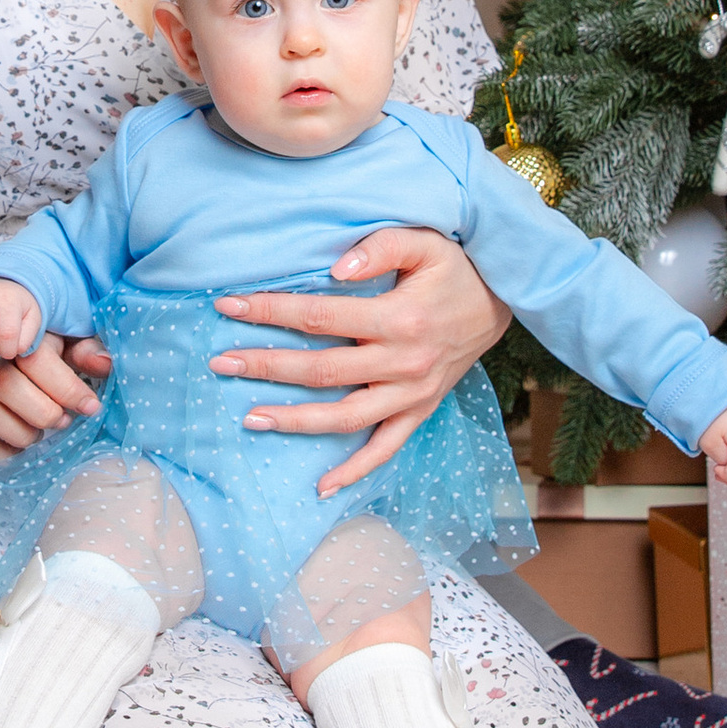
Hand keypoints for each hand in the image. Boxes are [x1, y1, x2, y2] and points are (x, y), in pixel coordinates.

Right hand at [0, 331, 109, 463]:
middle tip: (64, 421)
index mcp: (21, 343)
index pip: (35, 359)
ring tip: (40, 434)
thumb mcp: (64, 348)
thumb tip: (106, 363)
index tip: (90, 407)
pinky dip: (4, 452)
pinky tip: (21, 446)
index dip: (66, 387)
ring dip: (21, 432)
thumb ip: (85, 353)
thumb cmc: (36, 363)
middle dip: (43, 411)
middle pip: (4, 383)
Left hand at [213, 227, 507, 495]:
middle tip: (221, 363)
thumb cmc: (456, 267)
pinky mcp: (421, 410)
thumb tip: (335, 269)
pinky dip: (356, 470)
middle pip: (324, 370)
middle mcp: (405, 363)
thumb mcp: (426, 242)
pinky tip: (321, 485)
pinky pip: (386, 448)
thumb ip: (380, 247)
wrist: (506, 299)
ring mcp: (413, 393)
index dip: (271, 310)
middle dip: (267, 366)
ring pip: (346, 417)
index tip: (228, 305)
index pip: (321, 316)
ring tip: (250, 419)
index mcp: (400, 319)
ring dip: (296, 421)